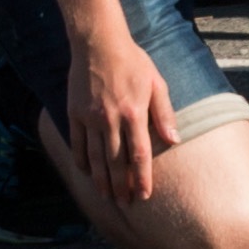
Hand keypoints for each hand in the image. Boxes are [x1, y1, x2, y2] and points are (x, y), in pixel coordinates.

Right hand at [63, 22, 173, 204]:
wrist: (98, 45)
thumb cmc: (134, 62)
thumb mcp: (157, 84)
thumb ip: (164, 113)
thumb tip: (174, 139)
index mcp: (134, 113)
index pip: (139, 154)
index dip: (142, 177)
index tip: (144, 195)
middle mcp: (111, 120)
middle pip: (116, 162)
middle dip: (121, 186)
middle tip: (126, 203)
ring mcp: (89, 118)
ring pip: (96, 157)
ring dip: (101, 180)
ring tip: (106, 197)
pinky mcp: (74, 114)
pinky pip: (77, 144)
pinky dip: (81, 160)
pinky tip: (86, 173)